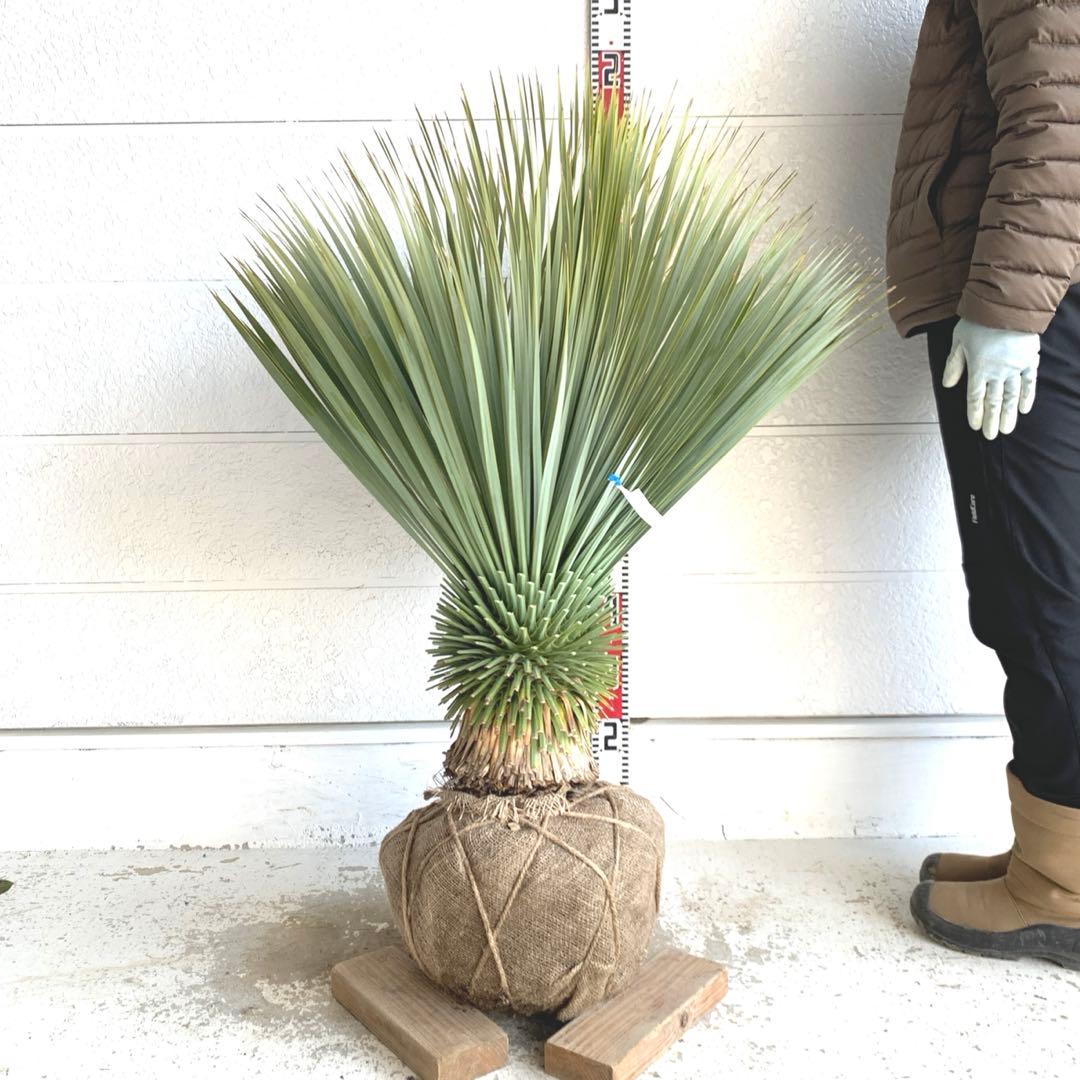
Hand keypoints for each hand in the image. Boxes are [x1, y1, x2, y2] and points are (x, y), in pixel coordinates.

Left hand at [942, 318, 1039, 439]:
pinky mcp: (1030, 360)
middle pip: (993, 401)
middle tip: (992, 436)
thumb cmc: (978, 321)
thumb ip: (953, 364)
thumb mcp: (958, 341)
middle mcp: (997, 372)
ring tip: (1007, 430)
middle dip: (992, 420)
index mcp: (978, 369)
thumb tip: (947, 385)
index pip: (974, 397)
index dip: (975, 413)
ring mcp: (1015, 367)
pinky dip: (1027, 396)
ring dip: (1008, 414)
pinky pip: (1029, 382)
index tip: (976, 427)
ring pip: (1011, 396)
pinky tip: (1023, 409)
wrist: (1007, 304)